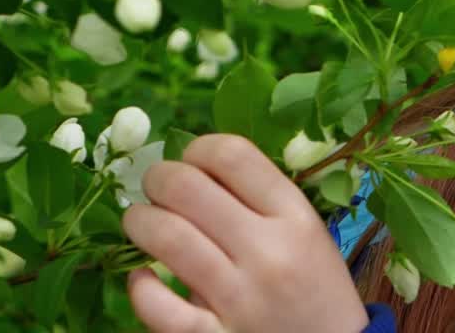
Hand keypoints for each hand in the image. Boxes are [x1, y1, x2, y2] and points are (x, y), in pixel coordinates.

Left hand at [123, 134, 369, 332]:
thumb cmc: (316, 287)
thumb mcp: (308, 233)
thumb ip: (261, 200)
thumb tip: (195, 167)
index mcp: (296, 218)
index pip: (233, 155)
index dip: (199, 148)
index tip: (192, 162)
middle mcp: (268, 252)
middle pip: (188, 187)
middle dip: (159, 178)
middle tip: (157, 187)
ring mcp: (238, 299)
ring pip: (166, 236)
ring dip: (140, 221)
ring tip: (141, 223)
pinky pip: (155, 304)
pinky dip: (138, 285)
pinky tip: (142, 277)